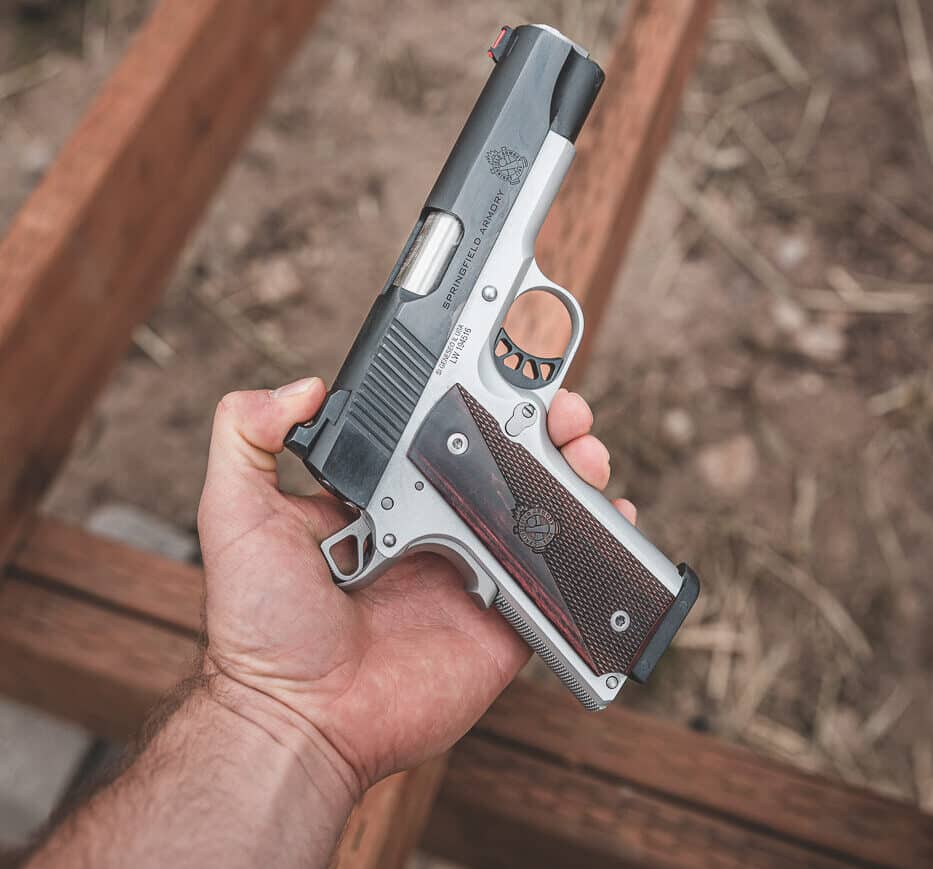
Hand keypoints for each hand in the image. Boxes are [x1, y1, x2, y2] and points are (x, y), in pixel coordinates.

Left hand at [197, 377, 635, 800]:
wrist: (303, 718)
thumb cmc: (263, 625)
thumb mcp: (236, 515)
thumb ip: (247, 437)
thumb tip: (297, 385)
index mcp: (382, 497)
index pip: (436, 431)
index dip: (470, 396)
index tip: (496, 365)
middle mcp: (430, 525)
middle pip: (498, 461)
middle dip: (536, 423)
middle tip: (557, 404)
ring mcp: (470, 569)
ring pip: (535, 506)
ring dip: (569, 467)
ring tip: (582, 443)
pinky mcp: (503, 615)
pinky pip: (557, 574)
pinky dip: (591, 542)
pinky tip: (611, 511)